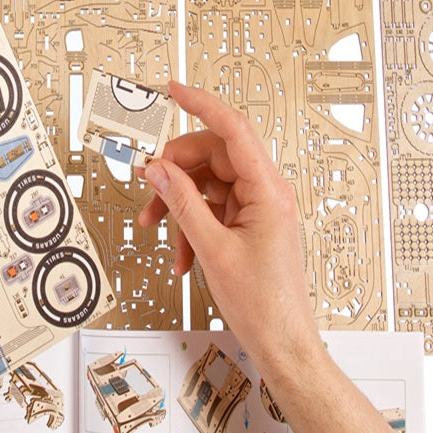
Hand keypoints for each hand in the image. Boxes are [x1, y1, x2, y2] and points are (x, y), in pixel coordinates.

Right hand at [138, 81, 321, 373]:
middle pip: (213, 157)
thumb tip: (160, 168)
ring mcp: (259, 208)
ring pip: (208, 184)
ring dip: (179, 204)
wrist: (282, 342)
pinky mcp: (250, 224)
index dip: (202, 104)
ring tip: (157, 228)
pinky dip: (191, 225)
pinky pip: (213, 208)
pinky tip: (181, 253)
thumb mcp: (212, 248)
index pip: (233, 129)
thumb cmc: (264, 303)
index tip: (175, 91)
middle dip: (176, 171)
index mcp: (268, 189)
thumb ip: (183, 202)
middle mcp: (267, 192)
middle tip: (150, 187)